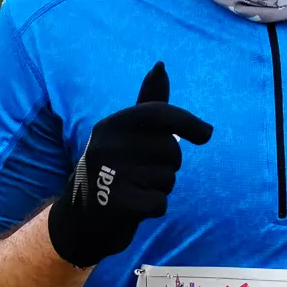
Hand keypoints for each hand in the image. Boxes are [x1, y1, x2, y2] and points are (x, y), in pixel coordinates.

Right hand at [47, 63, 213, 268]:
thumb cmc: (114, 170)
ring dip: (160, 188)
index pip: (160, 114)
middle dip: (168, 165)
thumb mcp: (126, 134)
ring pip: (168, 179)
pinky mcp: (114, 204)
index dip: (188, 121)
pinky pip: (159, 204)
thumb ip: (148, 103)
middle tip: (143, 173)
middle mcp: (106, 145)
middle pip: (171, 151)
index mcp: (110, 125)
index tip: (206, 134)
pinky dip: (154, 208)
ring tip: (135, 189)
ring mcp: (108, 174)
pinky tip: (134, 208)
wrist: (80, 220)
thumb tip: (161, 65)